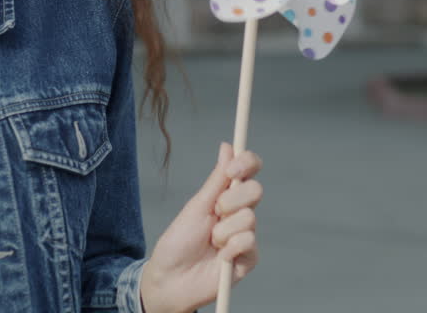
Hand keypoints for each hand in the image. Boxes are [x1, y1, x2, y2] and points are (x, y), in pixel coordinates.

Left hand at [140, 142, 262, 312]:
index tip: (233, 169)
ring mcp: (245, 235)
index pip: (248, 170)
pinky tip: (219, 258)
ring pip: (249, 218)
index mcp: (226, 196)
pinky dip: (230, 248)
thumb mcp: (196, 206)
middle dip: (230, 200)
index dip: (247, 163)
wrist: (171, 278)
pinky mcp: (249, 258)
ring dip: (223, 231)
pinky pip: (248, 242)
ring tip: (211, 242)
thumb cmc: (179, 241)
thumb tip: (227, 147)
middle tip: (214, 214)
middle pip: (255, 190)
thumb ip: (216, 179)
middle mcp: (239, 213)